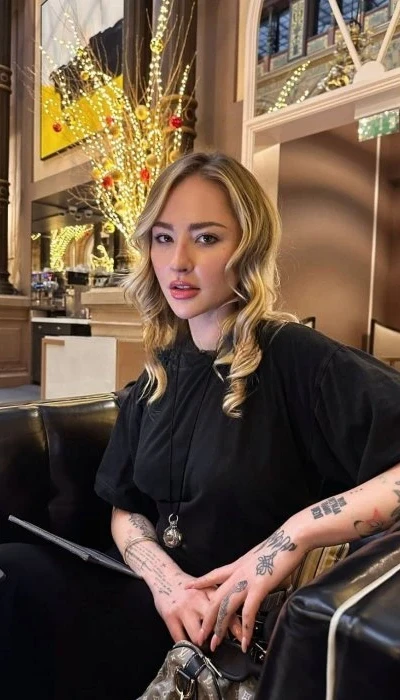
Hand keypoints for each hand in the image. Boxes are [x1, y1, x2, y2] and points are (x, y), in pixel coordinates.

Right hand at [153, 571, 242, 644]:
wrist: (164, 576)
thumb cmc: (188, 587)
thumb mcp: (205, 589)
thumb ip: (218, 602)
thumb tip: (238, 621)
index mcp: (209, 591)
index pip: (226, 610)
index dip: (235, 626)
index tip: (242, 638)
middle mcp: (197, 599)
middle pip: (214, 623)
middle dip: (219, 637)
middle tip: (223, 645)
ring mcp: (183, 609)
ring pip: (198, 636)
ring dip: (203, 645)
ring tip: (206, 646)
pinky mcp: (170, 617)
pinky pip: (180, 639)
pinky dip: (187, 646)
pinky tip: (191, 647)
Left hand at [186, 525, 306, 651]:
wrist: (291, 537)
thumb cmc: (280, 547)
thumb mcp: (259, 558)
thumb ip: (252, 569)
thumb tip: (254, 576)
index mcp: (238, 565)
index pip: (214, 574)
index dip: (201, 582)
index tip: (188, 588)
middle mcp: (238, 573)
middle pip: (216, 598)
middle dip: (207, 618)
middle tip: (200, 635)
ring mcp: (247, 580)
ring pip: (227, 607)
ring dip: (220, 627)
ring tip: (216, 643)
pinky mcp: (259, 586)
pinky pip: (248, 611)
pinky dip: (245, 628)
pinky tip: (244, 641)